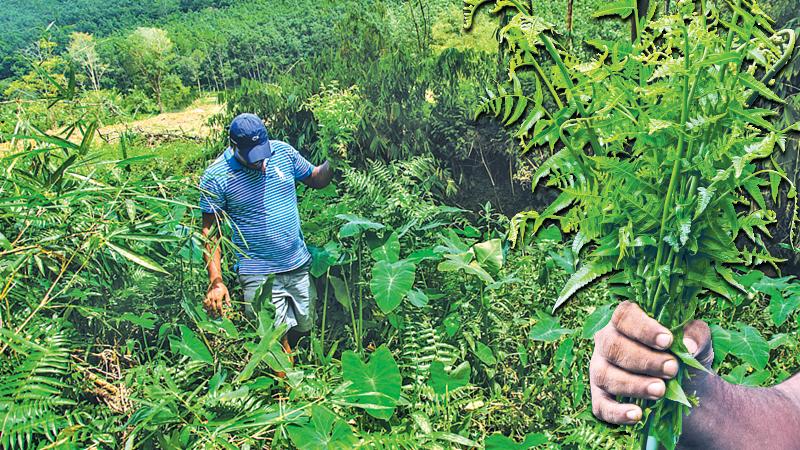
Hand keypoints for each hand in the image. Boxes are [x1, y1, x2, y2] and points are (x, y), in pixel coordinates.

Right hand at [203, 279, 229, 316]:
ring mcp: (209, 297)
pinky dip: (205, 306)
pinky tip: (205, 310)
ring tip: (210, 316)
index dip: (220, 312)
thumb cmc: (222, 287)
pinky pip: (204, 302)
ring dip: (209, 311)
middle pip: (213, 308)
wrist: (215, 281)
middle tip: (215, 317)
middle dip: (214, 313)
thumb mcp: (226, 292)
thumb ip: (227, 299)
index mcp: (219, 297)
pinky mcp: (206, 296)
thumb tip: (229, 306)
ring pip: (208, 306)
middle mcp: (213, 298)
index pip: (219, 307)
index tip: (221, 316)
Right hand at [590, 301, 712, 424]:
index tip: (667, 341)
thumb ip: (695, 335)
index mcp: (625, 320)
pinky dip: (616, 412)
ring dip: (633, 384)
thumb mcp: (697, 341)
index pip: (624, 316)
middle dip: (643, 360)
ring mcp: (600, 369)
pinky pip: (600, 405)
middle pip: (612, 346)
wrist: (686, 389)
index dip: (643, 328)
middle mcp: (606, 341)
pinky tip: (637, 415)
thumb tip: (688, 345)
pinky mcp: (600, 396)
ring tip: (661, 391)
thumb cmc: (684, 355)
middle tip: (672, 369)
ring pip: (605, 375)